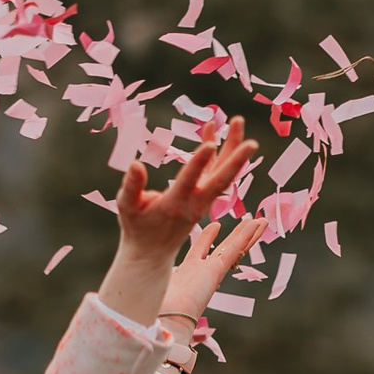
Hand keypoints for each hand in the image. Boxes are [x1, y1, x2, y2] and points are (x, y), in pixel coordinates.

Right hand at [104, 129, 259, 328]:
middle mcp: (195, 203)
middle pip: (220, 178)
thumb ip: (131, 186)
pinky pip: (215, 173)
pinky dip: (218, 154)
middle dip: (235, 156)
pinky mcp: (203, 198)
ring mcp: (203, 201)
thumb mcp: (127, 207)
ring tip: (237, 121)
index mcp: (175, 205)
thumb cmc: (137, 228)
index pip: (190, 181)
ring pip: (223, 173)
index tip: (210, 143)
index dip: (199, 163)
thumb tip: (136, 164)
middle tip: (247, 134)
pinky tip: (213, 133)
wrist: (152, 252)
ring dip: (232, 148)